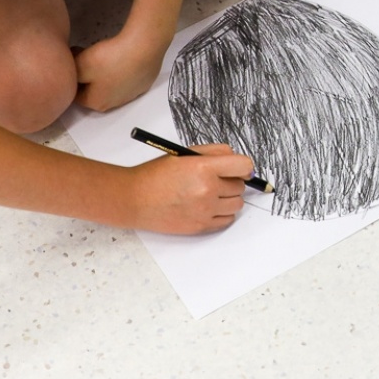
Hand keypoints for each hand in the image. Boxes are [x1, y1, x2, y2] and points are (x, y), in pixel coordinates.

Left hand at [74, 29, 170, 111]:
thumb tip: (70, 72)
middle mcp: (114, 104)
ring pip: (111, 86)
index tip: (74, 61)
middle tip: (88, 58)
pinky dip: (122, 71)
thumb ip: (70, 72)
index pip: (76, 95)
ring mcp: (131, 95)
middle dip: (88, 78)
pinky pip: (127, 79)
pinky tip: (123, 58)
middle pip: (94, 92)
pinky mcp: (144, 84)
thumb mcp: (80, 64)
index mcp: (96, 102)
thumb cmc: (111, 58)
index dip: (73, 77)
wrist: (144, 47)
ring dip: (106, 75)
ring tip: (107, 57)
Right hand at [129, 145, 253, 233]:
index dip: (243, 167)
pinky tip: (208, 206)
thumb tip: (238, 161)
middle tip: (214, 180)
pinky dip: (222, 213)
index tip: (239, 169)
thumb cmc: (156, 175)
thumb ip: (215, 153)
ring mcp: (205, 210)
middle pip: (240, 186)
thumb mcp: (185, 154)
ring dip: (229, 198)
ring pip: (237, 204)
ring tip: (211, 194)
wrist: (134, 199)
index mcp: (204, 168)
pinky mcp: (201, 226)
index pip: (244, 166)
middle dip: (231, 181)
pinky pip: (227, 220)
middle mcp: (207, 189)